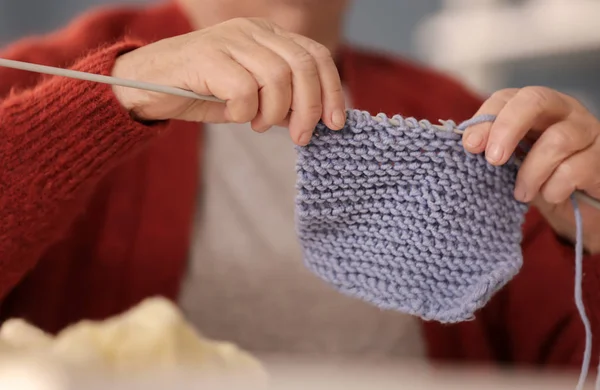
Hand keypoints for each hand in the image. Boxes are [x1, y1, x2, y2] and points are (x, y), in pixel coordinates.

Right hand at [111, 18, 345, 144]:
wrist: (145, 85)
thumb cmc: (200, 91)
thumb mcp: (250, 97)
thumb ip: (281, 100)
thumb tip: (316, 119)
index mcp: (267, 35)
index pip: (316, 55)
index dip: (331, 90)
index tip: (335, 124)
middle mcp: (252, 31)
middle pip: (303, 66)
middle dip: (309, 108)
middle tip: (300, 137)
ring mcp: (229, 40)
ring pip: (277, 78)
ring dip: (274, 113)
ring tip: (256, 124)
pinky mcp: (207, 56)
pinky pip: (245, 90)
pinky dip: (244, 113)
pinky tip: (233, 116)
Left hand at [461, 87, 599, 252]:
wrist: (580, 200)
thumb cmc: (539, 173)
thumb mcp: (512, 160)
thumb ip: (491, 148)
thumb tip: (463, 144)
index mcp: (534, 107)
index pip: (506, 98)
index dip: (486, 118)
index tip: (469, 146)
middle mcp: (562, 110)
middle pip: (535, 100)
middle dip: (508, 129)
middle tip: (493, 160)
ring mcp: (588, 131)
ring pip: (557, 140)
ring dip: (531, 172)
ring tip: (521, 193)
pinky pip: (576, 169)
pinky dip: (554, 187)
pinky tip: (549, 195)